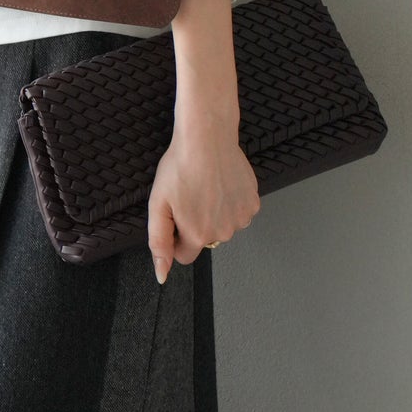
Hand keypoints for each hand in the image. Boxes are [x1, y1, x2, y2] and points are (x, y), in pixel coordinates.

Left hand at [146, 124, 259, 282]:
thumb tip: (162, 274)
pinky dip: (231, 203)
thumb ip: (159, 243)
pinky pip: (239, 213)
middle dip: (197, 224)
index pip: (185, 255)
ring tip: (207, 188)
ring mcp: (241, 218)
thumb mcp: (158, 204)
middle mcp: (222, 231)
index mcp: (198, 235)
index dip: (177, 236)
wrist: (207, 137)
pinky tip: (222, 185)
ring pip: (224, 227)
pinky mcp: (253, 203)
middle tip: (191, 196)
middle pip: (205, 240)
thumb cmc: (181, 165)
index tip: (177, 214)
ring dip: (216, 214)